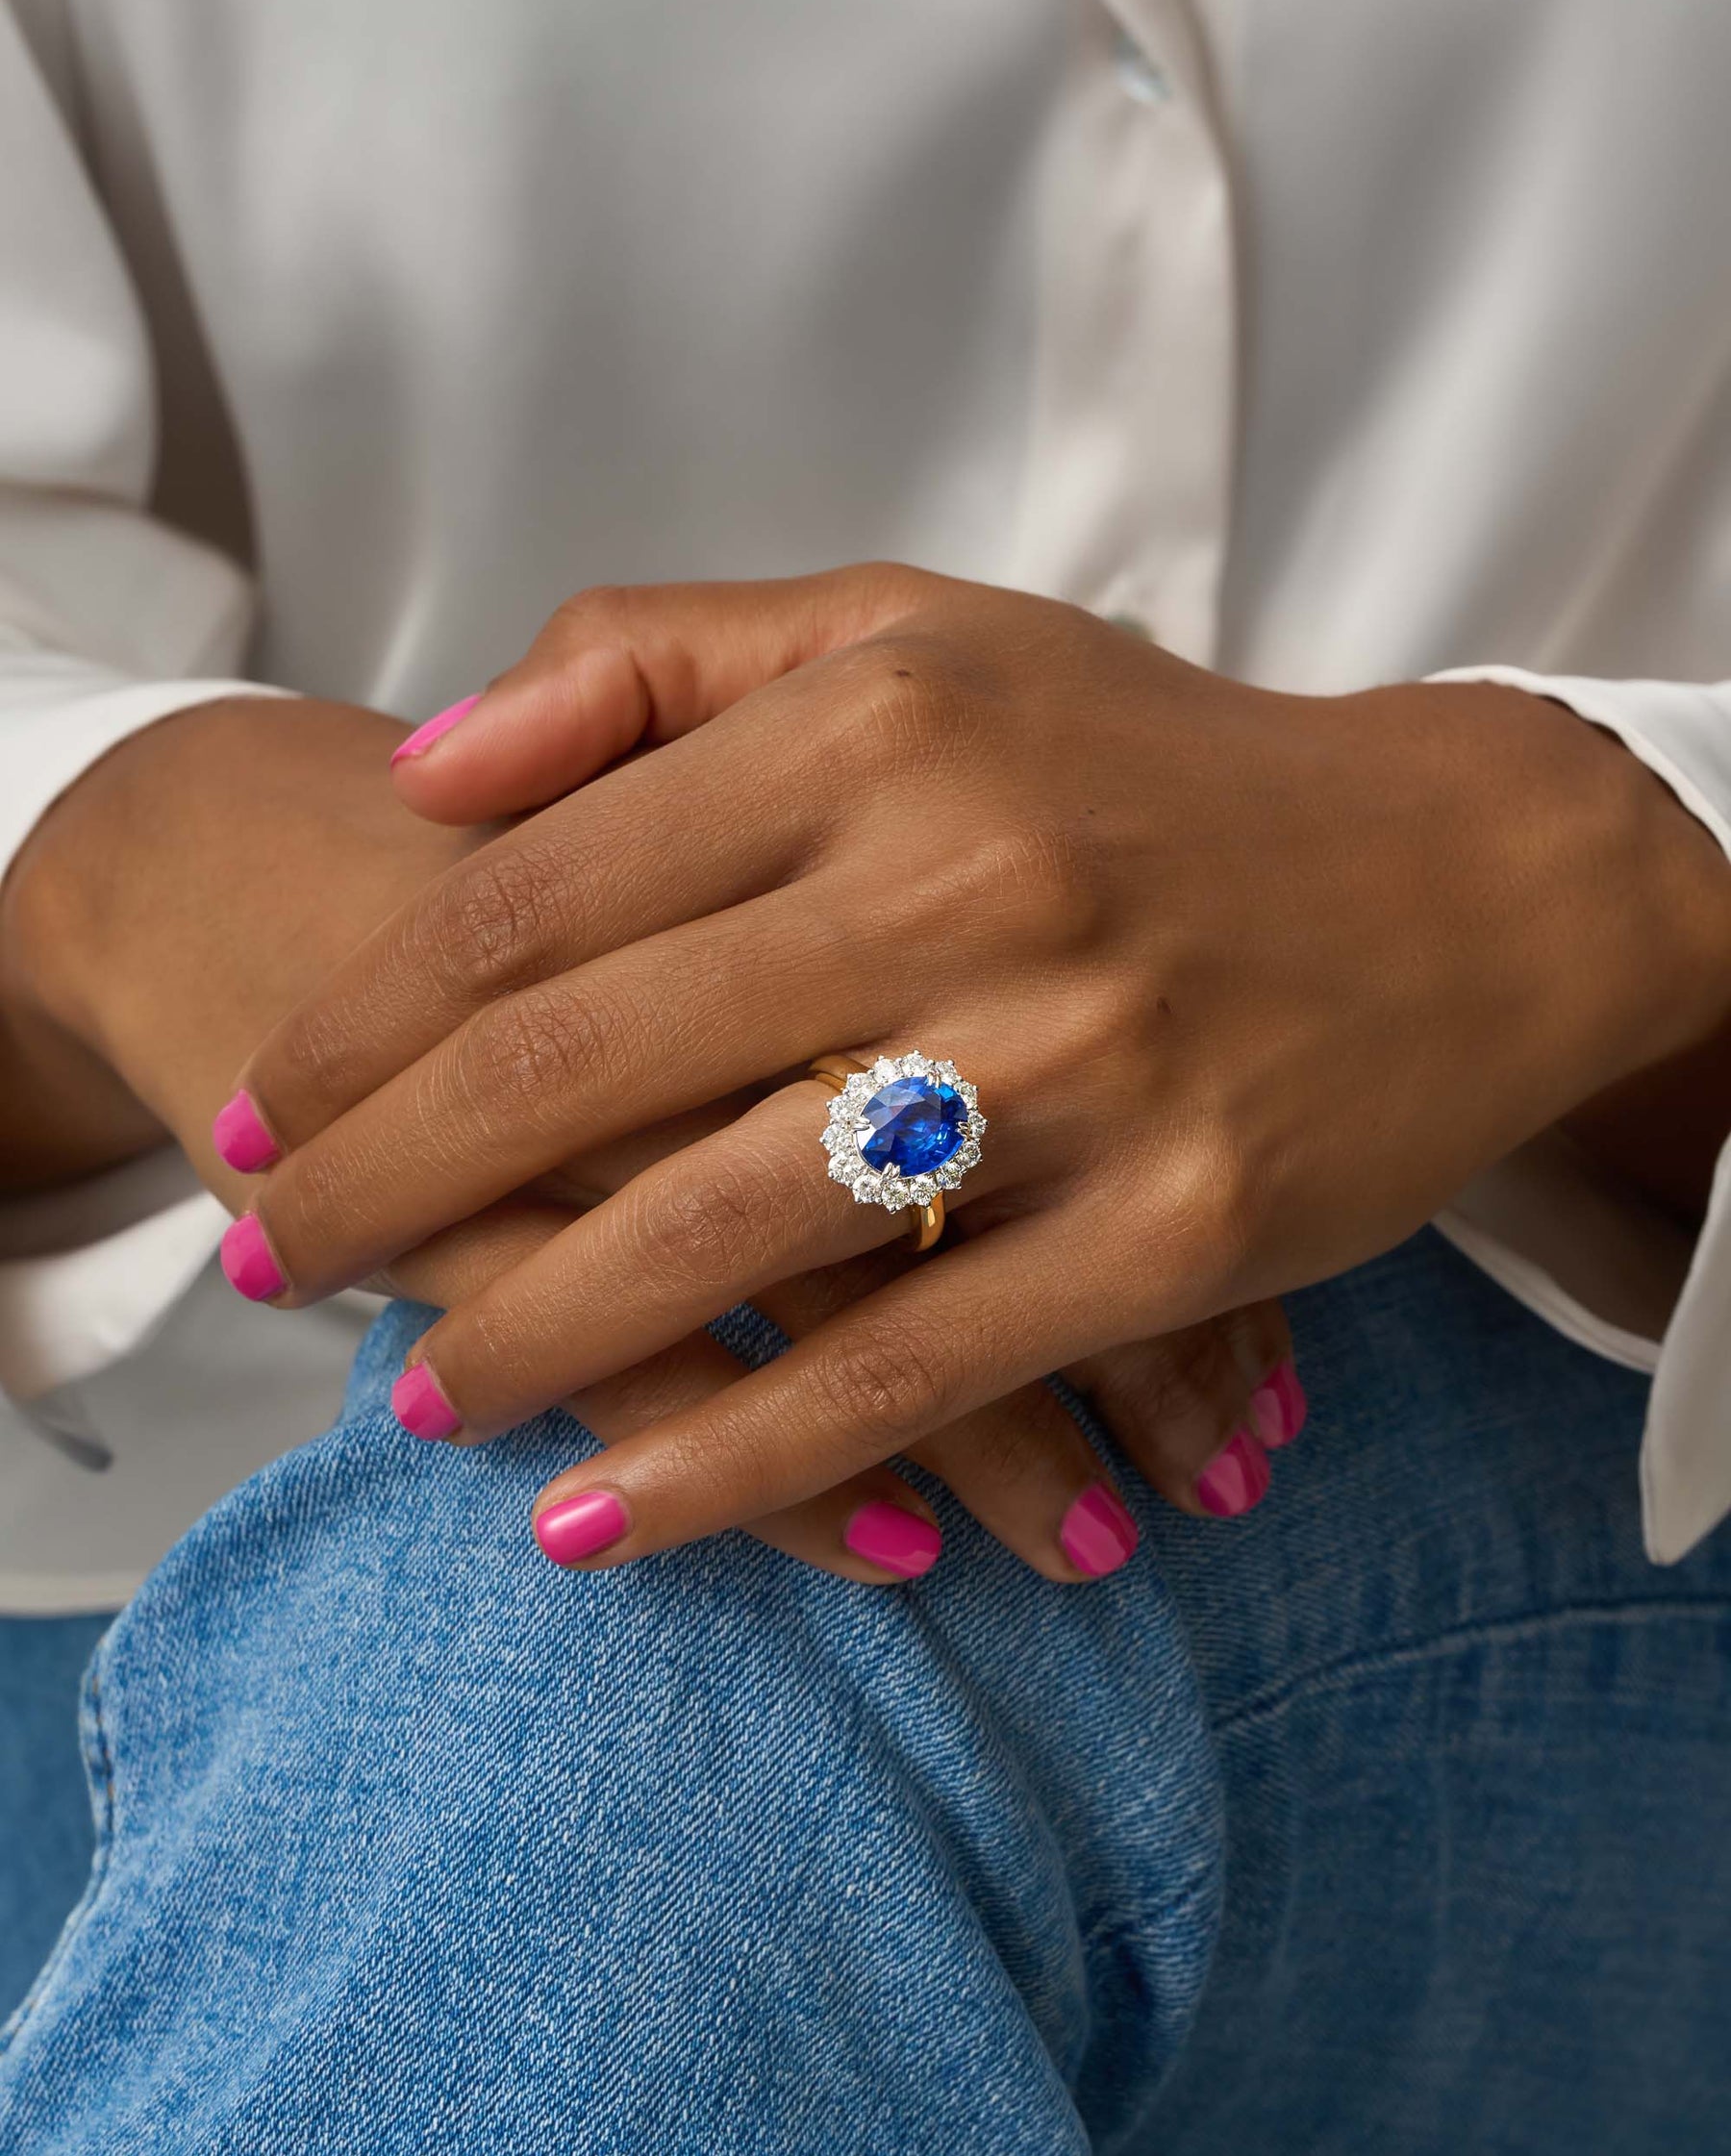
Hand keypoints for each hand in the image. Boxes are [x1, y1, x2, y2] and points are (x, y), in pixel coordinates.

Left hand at [3, 693, 1289, 1583]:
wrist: (1462, 877)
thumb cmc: (1150, 764)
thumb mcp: (918, 635)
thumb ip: (658, 664)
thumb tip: (432, 775)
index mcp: (880, 720)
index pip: (540, 890)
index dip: (366, 1019)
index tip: (270, 1109)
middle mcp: (967, 879)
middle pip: (586, 1062)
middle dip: (385, 1186)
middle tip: (274, 1264)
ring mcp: (1077, 1065)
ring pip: (723, 1231)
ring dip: (527, 1338)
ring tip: (414, 1403)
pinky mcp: (1173, 1230)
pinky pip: (901, 1373)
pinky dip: (731, 1462)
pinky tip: (597, 1519)